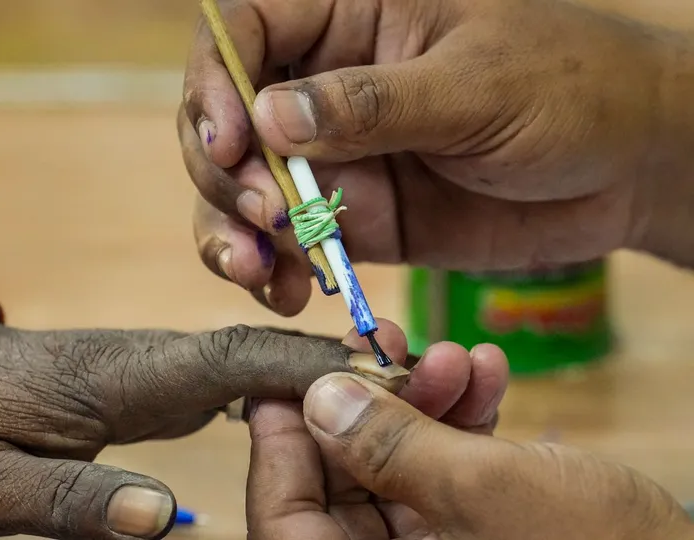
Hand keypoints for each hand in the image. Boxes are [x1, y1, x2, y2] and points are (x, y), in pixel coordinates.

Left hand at [0, 316, 410, 539]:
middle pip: (263, 355)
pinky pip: (225, 378)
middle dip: (344, 372)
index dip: (320, 373)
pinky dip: (277, 389)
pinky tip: (309, 413)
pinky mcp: (137, 379)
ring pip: (251, 363)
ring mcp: (145, 364)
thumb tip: (169, 520)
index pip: (240, 362)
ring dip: (318, 380)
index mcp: (122, 373)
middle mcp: (147, 358)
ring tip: (390, 404)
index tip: (393, 382)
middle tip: (425, 390)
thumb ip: (77, 502)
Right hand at [181, 0, 693, 315]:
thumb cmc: (572, 89)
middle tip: (263, 217)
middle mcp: (328, 82)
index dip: (215, 80)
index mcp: (354, 15)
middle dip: (224, 171)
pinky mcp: (355, 215)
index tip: (228, 142)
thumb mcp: (476, 87)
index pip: (246, 26)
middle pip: (227, 115)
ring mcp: (337, 153)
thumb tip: (267, 118)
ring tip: (255, 268)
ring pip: (244, 186)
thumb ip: (371, 103)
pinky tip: (283, 293)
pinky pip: (291, 242)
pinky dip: (274, 270)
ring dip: (230, 229)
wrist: (630, 168)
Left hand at [248, 371, 693, 539]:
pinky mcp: (476, 537)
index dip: (277, 444)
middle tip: (389, 343)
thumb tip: (316, 399)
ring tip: (460, 355)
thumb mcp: (486, 494)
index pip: (285, 521)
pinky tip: (490, 374)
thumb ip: (391, 449)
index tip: (288, 374)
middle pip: (340, 484)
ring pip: (396, 469)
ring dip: (425, 402)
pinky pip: (447, 476)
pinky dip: (464, 423)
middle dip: (368, 403)